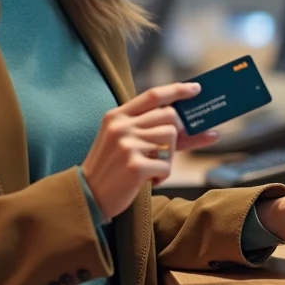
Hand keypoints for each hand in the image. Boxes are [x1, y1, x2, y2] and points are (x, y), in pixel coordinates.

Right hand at [82, 82, 219, 219]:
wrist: (89, 196)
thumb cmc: (112, 168)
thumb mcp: (123, 140)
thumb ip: (148, 127)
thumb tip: (189, 123)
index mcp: (117, 116)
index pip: (153, 95)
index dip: (177, 90)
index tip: (196, 88)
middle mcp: (122, 127)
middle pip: (169, 116)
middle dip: (176, 133)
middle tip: (167, 149)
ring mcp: (127, 145)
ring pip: (171, 140)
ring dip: (168, 159)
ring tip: (151, 168)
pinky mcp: (135, 166)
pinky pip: (167, 166)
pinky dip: (162, 176)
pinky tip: (148, 180)